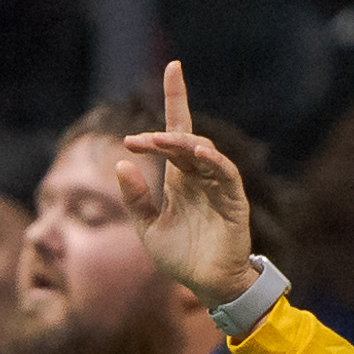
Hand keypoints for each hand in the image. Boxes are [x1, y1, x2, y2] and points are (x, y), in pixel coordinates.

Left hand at [116, 63, 259, 308]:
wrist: (206, 286)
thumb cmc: (181, 257)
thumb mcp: (147, 227)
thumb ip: (135, 198)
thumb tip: (120, 163)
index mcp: (180, 177)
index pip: (178, 129)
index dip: (176, 98)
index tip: (172, 67)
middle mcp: (199, 175)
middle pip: (186, 138)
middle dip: (163, 135)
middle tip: (137, 140)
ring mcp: (218, 186)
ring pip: (203, 151)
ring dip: (182, 145)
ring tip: (161, 144)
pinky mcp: (233, 201)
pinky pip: (225, 173)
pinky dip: (212, 161)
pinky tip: (198, 155)